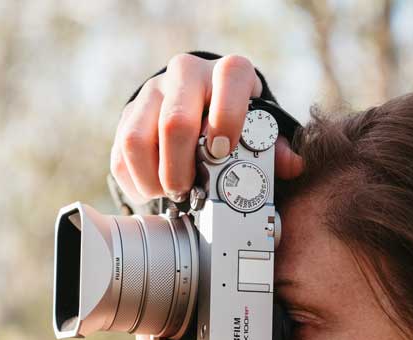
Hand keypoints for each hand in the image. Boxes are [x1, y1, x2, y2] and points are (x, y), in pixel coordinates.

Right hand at [110, 53, 303, 204]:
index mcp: (227, 72)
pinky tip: (154, 189)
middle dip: (181, 167)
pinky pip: (120, 154)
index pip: (229, 78)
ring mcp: (152, 93)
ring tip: (169, 193)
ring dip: (153, 179)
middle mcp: (186, 74)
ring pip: (136, 140)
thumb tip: (292, 165)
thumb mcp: (259, 128)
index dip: (227, 119)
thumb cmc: (237, 121)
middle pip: (175, 121)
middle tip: (189, 190)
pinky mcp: (127, 116)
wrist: (198, 101)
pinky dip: (135, 182)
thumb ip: (273, 147)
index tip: (222, 154)